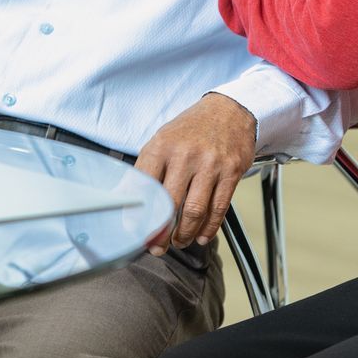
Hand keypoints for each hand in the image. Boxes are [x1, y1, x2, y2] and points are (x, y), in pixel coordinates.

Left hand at [136, 93, 256, 253]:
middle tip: (157, 246)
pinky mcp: (231, 172)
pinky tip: (201, 236)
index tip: (136, 232)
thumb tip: (126, 198)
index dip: (140, 213)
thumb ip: (146, 168)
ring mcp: (210, 164)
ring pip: (194, 210)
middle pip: (170, 203)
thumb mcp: (162, 140)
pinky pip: (219, 208)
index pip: (145, 186)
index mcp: (162, 147)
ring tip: (178, 241)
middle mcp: (185, 155)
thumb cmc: (191, 129)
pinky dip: (209, 228)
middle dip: (161, 232)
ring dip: (184, 233)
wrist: (229, 111)